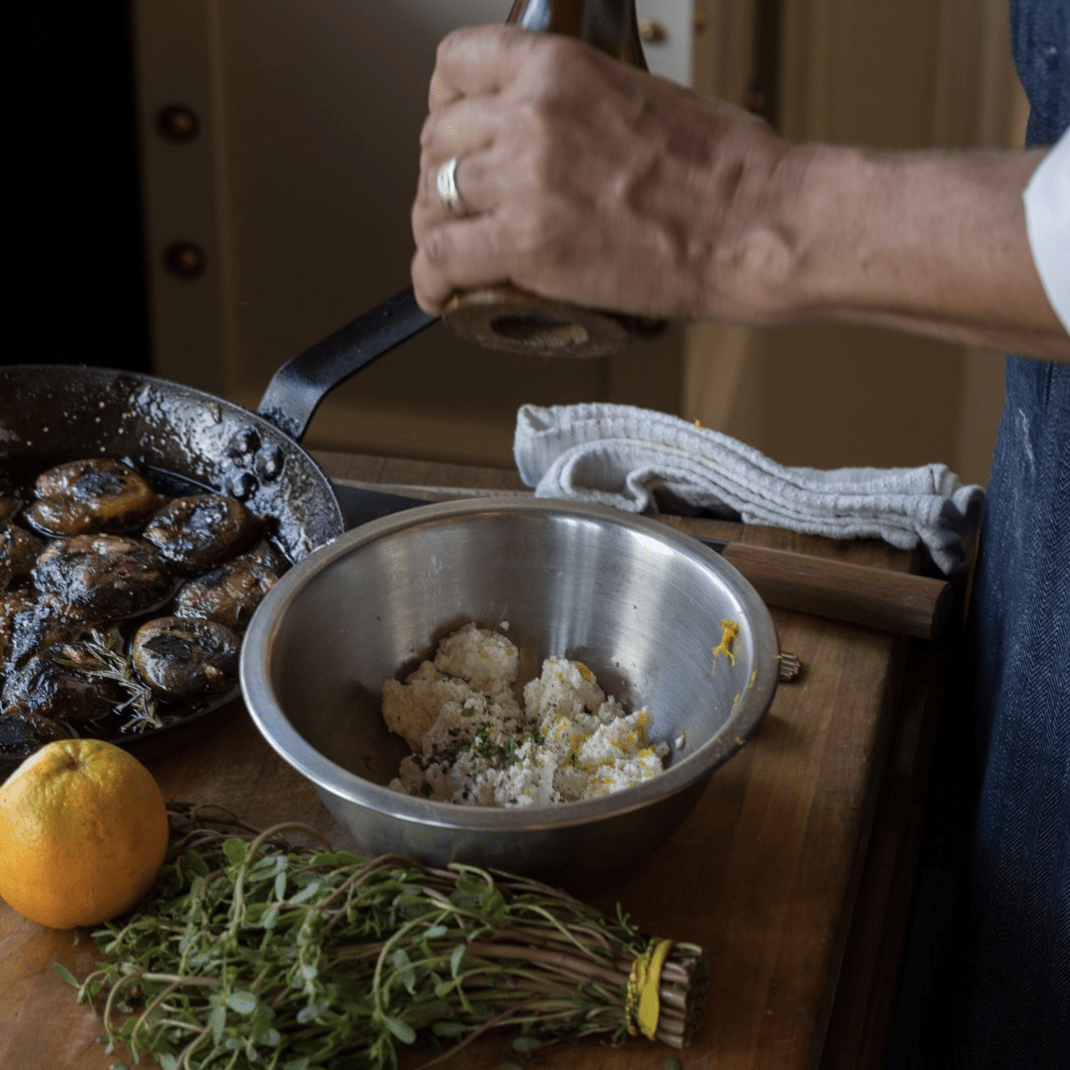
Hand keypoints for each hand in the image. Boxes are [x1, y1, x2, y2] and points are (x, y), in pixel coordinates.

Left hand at [411, 25, 1067, 358]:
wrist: (755, 223)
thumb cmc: (722, 167)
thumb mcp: (638, 92)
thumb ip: (578, 105)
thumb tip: (556, 133)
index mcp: (556, 67)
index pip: (452, 66)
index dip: (444, 107)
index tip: (456, 136)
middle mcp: (529, 115)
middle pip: (436, 140)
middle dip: (441, 177)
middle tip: (461, 208)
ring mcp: (523, 181)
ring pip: (431, 202)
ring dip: (436, 232)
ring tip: (454, 255)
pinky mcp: (527, 246)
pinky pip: (440, 261)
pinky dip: (429, 282)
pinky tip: (439, 294)